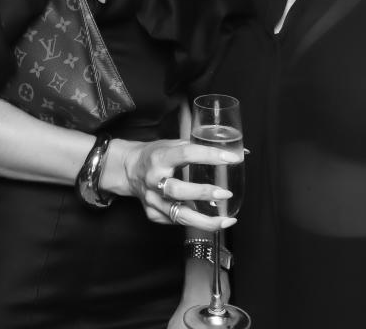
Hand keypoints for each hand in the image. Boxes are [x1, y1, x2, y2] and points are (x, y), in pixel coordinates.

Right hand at [108, 138, 237, 230]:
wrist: (129, 169)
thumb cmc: (155, 155)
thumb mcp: (171, 144)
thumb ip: (198, 148)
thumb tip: (237, 151)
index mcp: (160, 157)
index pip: (186, 154)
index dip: (209, 155)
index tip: (230, 158)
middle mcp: (153, 179)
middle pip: (177, 190)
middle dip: (203, 193)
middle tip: (225, 193)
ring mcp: (151, 200)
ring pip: (178, 214)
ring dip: (205, 220)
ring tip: (226, 220)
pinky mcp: (152, 214)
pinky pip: (175, 221)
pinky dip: (193, 222)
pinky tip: (208, 220)